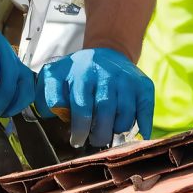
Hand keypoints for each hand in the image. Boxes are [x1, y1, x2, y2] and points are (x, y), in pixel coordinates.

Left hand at [35, 47, 154, 147]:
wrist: (107, 52)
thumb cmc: (77, 72)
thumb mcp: (55, 76)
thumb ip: (46, 94)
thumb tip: (49, 113)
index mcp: (82, 74)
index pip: (81, 107)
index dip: (79, 130)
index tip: (77, 141)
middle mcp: (106, 74)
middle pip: (105, 113)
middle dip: (98, 134)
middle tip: (94, 140)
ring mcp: (126, 79)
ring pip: (125, 115)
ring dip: (117, 131)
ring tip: (109, 132)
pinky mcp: (143, 85)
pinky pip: (146, 110)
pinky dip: (142, 126)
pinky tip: (136, 135)